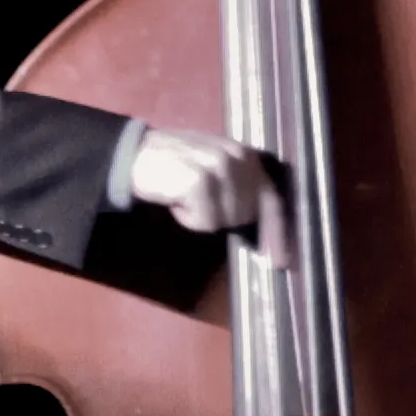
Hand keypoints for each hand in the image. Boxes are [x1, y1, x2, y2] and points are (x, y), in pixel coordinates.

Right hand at [128, 126, 280, 244]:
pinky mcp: (200, 182)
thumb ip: (240, 183)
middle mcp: (238, 157)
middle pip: (248, 214)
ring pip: (226, 220)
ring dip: (203, 217)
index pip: (271, 198)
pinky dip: (188, 218)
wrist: (136, 154)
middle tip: (200, 202)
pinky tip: (176, 200)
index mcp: (246, 155)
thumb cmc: (175, 164)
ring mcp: (220, 168)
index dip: (276, 231)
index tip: (279, 260)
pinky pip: (205, 222)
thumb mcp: (214, 164)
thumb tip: (264, 219)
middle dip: (225, 217)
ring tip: (186, 197)